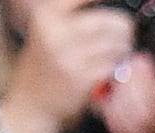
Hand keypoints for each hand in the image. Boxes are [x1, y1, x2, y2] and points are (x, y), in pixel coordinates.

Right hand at [0, 0, 134, 132]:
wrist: (30, 101)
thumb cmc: (44, 63)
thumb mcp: (47, 30)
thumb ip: (71, 14)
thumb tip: (107, 5)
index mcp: (46, 15)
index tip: (117, 1)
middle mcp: (56, 32)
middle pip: (112, 21)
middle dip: (123, 28)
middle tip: (122, 34)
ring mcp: (69, 56)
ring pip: (117, 43)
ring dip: (122, 48)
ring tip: (112, 51)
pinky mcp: (81, 77)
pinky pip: (114, 65)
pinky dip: (116, 66)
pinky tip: (107, 67)